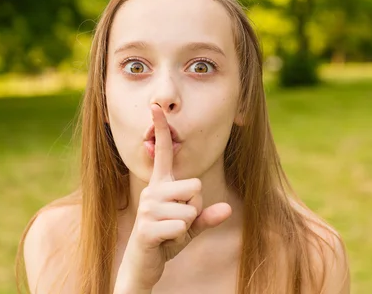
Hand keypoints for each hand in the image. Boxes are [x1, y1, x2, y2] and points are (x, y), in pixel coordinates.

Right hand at [114, 104, 231, 291]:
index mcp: (161, 185)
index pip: (161, 153)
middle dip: (195, 208)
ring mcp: (148, 207)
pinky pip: (182, 226)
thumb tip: (227, 209)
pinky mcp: (147, 227)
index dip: (160, 130)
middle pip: (195, 186)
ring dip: (187, 225)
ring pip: (191, 209)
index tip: (155, 107)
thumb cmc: (167, 239)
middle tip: (179, 221)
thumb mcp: (190, 226)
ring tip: (171, 231)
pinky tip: (166, 241)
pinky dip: (181, 237)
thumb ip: (207, 216)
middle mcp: (152, 190)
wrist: (143, 264)